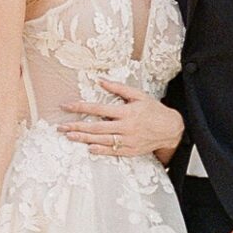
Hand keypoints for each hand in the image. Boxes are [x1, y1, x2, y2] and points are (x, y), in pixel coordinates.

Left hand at [58, 80, 185, 160]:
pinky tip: (88, 148)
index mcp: (126, 112)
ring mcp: (128, 141)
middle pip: (96, 128)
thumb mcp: (138, 95)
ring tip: (69, 136)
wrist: (171, 129)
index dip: (80, 108)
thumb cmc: (154, 110)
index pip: (98, 109)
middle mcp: (125, 127)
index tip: (66, 106)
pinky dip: (100, 150)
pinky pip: (112, 151)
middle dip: (77, 127)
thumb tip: (100, 81)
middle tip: (61, 127)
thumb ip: (118, 88)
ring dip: (84, 139)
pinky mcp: (130, 150)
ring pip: (101, 140)